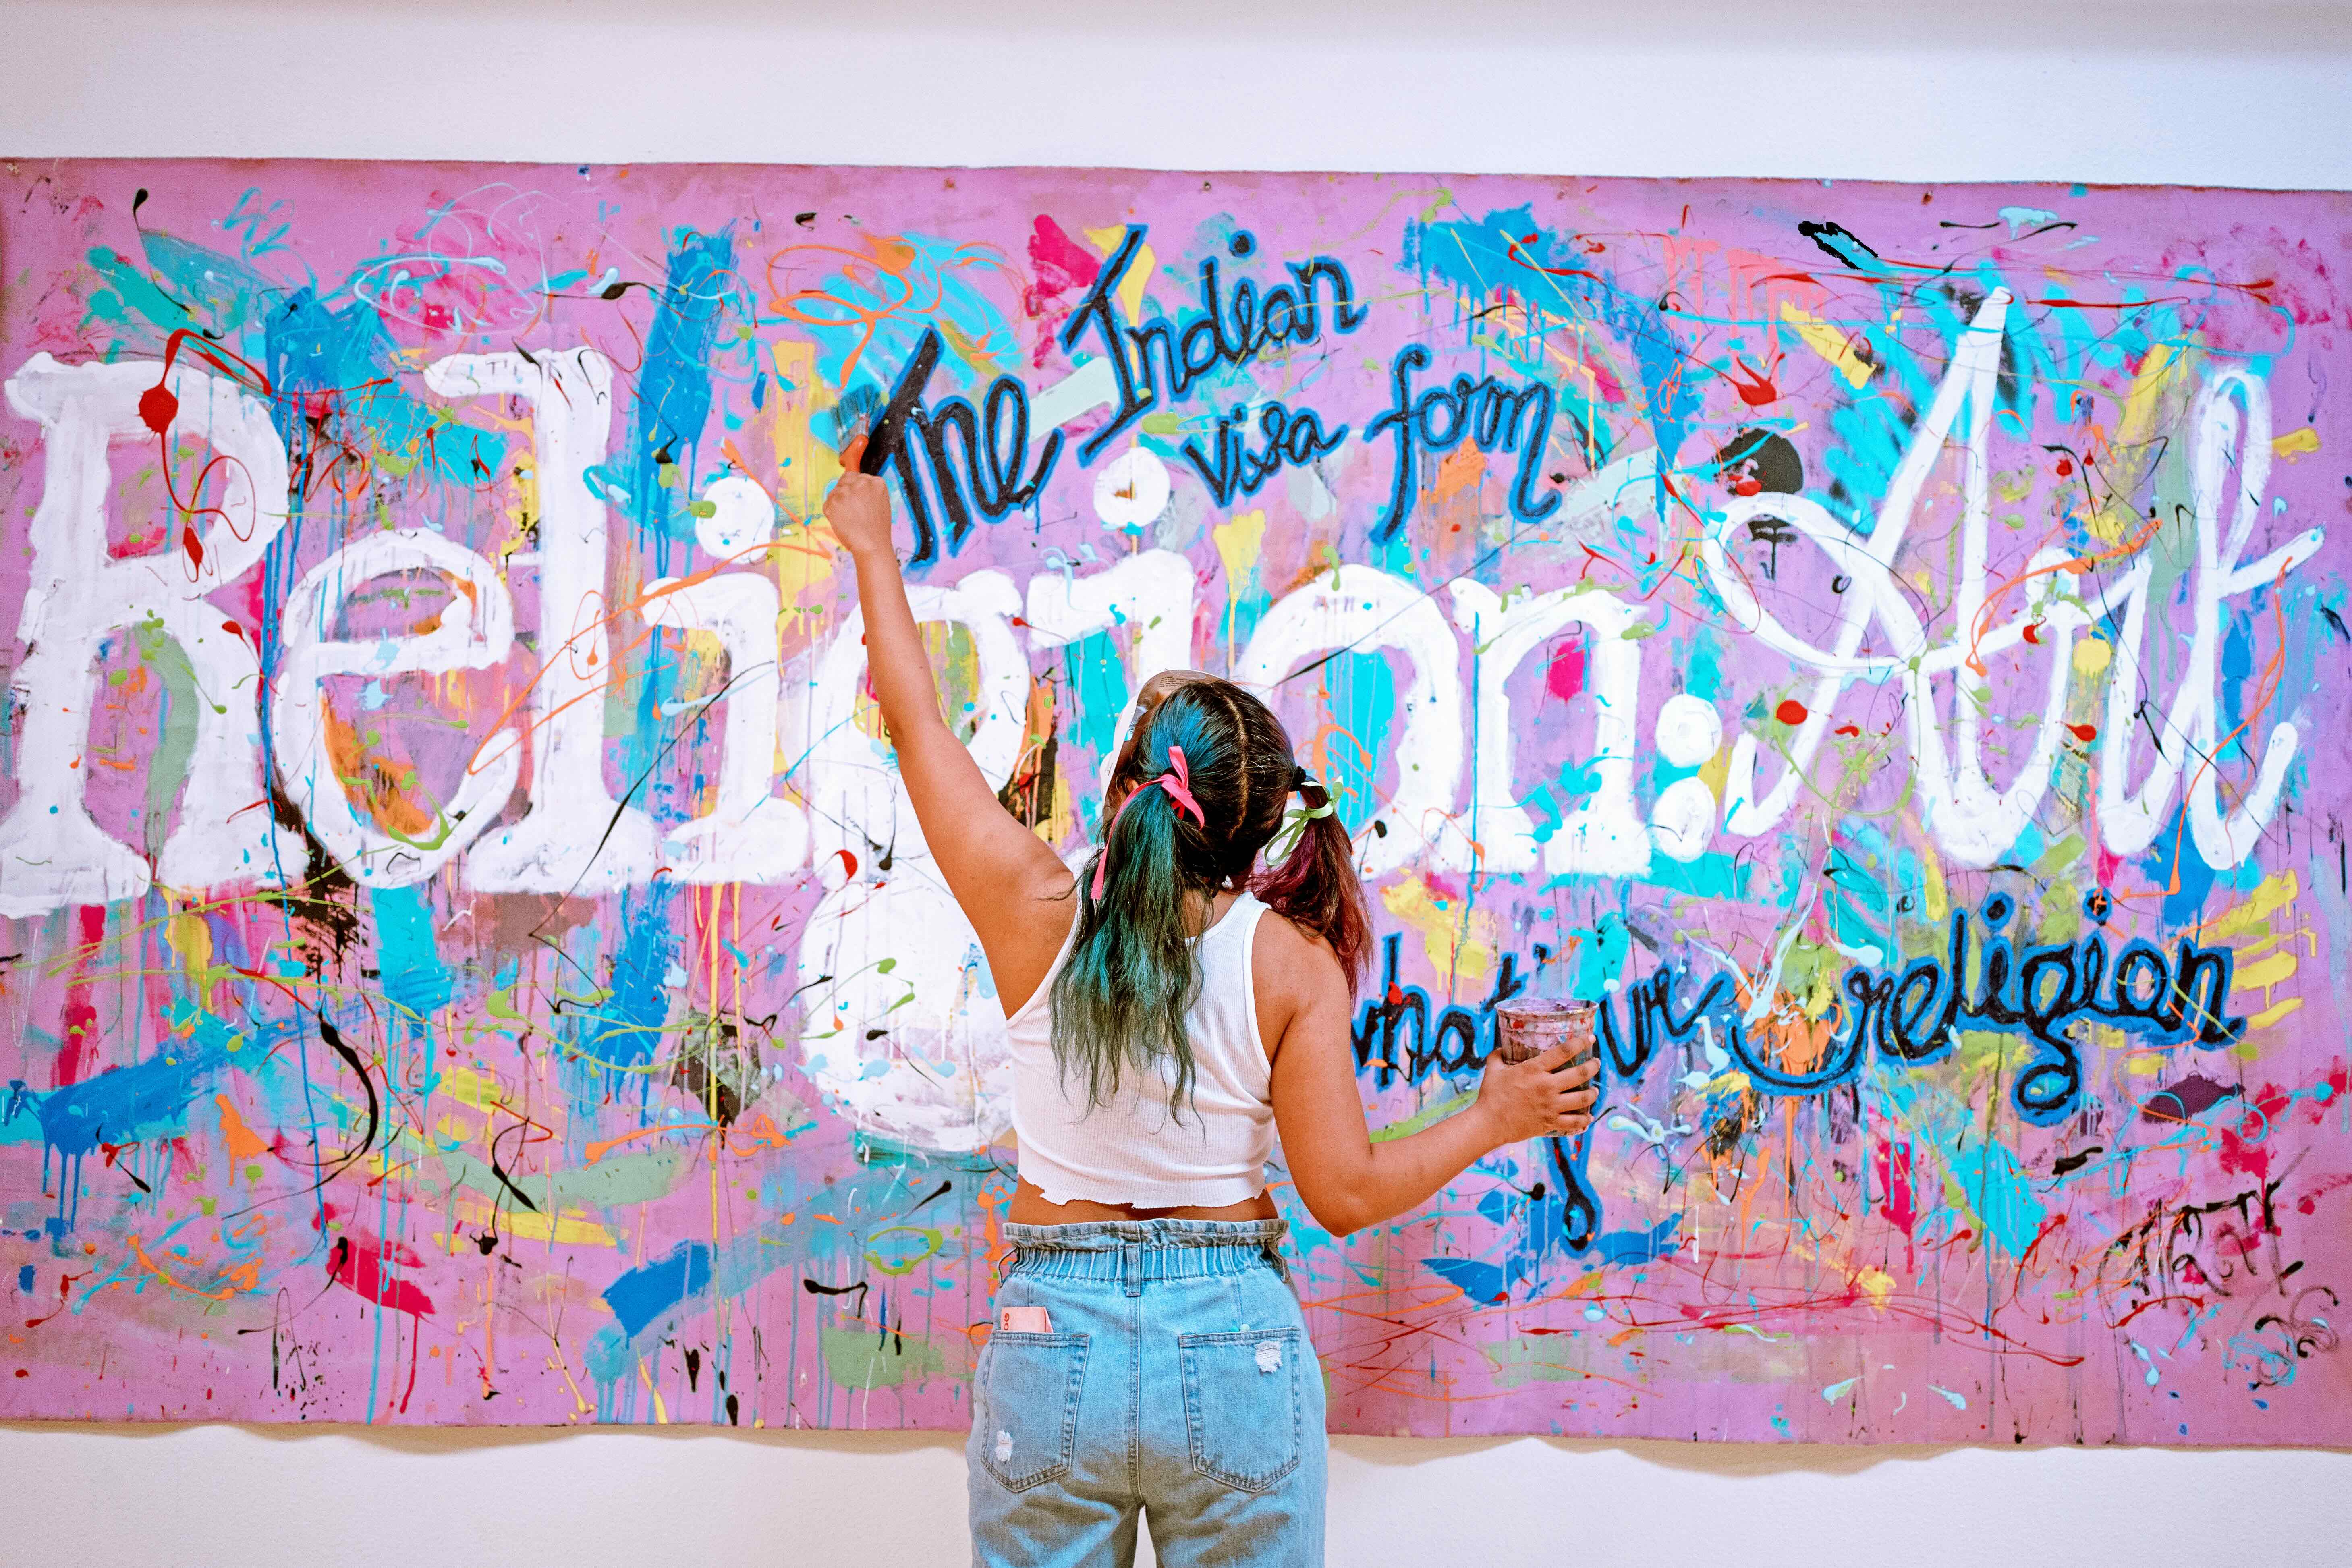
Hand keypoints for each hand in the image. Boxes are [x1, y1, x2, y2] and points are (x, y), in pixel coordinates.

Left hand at [825, 436, 894, 560]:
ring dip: (838, 504)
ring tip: (850, 519)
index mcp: (876, 482)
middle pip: (844, 481)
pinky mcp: (833, 501)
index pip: (856, 477)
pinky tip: (843, 522)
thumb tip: (851, 485)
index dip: (854, 490)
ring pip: (834, 493)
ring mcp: (846, 490)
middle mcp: (861, 482)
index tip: (857, 502)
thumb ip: (868, 491)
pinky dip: (831, 514)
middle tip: (852, 511)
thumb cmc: (876, 529)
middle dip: (844, 493)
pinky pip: (827, 504)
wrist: (872, 545)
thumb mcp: (880, 503)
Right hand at [1472, 1038, 1599, 1144]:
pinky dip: (1584, 1119)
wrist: (1489, 1123)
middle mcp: (1547, 1086)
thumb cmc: (1490, 1095)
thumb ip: (1498, 1057)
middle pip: (1579, 1074)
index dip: (1580, 1043)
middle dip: (1593, 1066)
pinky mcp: (1551, 1122)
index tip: (1590, 1038)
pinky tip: (1588, 1117)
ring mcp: (1551, 1106)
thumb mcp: (1492, 1069)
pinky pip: (1575, 1122)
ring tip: (1595, 1090)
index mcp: (1534, 1069)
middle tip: (1596, 1063)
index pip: (1564, 1052)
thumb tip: (1501, 1048)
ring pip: (1583, 1098)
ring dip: (1593, 1093)